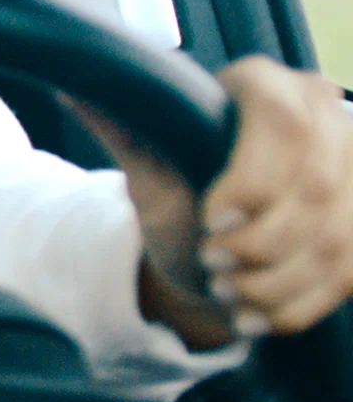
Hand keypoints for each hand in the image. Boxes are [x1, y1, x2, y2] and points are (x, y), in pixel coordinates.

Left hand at [87, 58, 352, 348]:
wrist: (209, 243)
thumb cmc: (178, 191)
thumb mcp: (148, 166)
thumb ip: (126, 130)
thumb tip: (75, 87)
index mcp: (265, 86)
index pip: (282, 125)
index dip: (253, 180)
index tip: (212, 221)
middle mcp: (325, 118)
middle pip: (316, 188)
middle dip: (260, 242)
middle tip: (212, 263)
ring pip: (336, 240)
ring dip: (274, 281)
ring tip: (225, 291)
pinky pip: (348, 275)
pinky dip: (296, 306)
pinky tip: (254, 315)